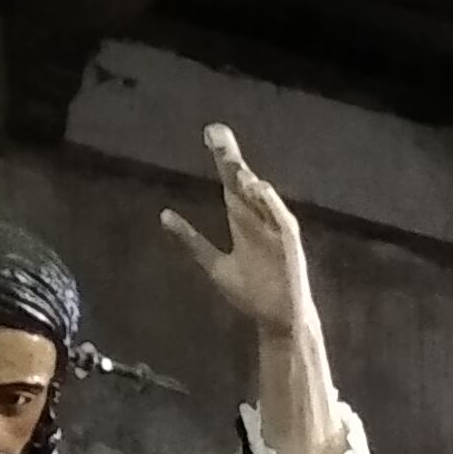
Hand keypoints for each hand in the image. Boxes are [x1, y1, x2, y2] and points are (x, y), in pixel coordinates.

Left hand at [161, 126, 315, 339]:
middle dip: (230, 158)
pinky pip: (280, 219)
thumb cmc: (250, 293)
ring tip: (231, 161)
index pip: (230, 182)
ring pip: (261, 197)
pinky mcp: (288, 245)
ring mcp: (274, 230)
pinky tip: (257, 188)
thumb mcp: (214, 265)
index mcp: (242, 221)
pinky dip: (270, 203)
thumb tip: (164, 215)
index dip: (221, 158)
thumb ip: (192, 240)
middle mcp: (258, 219)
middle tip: (215, 132)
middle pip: (243, 182)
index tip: (209, 133)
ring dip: (247, 178)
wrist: (277, 321)